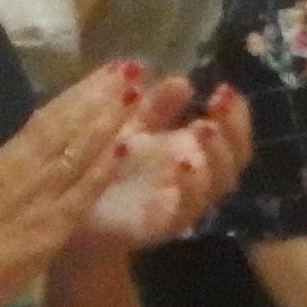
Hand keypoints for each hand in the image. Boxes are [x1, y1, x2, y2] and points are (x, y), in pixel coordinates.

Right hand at [0, 65, 145, 306]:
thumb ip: (19, 159)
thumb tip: (42, 127)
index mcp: (9, 157)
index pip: (49, 115)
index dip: (81, 91)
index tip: (107, 69)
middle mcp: (25, 167)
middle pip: (67, 123)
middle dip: (100, 93)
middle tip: (130, 67)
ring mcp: (40, 193)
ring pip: (78, 149)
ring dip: (108, 120)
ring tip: (134, 93)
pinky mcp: (52, 223)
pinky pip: (82, 190)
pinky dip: (103, 167)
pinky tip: (125, 148)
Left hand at [73, 77, 254, 255]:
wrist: (70, 208)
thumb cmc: (103, 162)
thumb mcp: (128, 123)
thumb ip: (154, 104)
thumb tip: (182, 81)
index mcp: (192, 149)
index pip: (231, 133)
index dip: (237, 113)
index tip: (224, 89)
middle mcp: (195, 176)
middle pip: (236, 158)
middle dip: (235, 129)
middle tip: (218, 103)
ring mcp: (182, 202)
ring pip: (218, 185)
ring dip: (217, 154)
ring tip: (203, 127)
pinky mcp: (162, 224)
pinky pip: (188, 211)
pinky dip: (190, 187)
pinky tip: (181, 164)